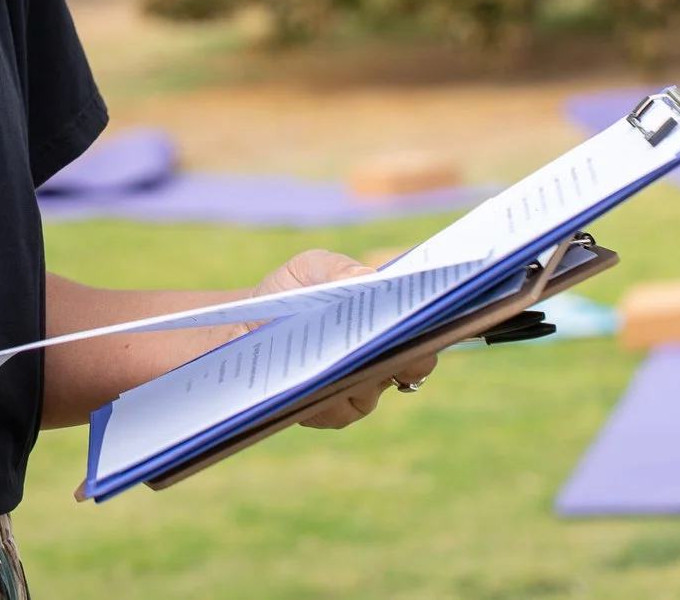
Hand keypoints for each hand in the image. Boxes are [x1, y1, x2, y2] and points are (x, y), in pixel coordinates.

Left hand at [254, 249, 441, 429]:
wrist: (245, 327)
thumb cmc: (289, 292)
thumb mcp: (309, 269)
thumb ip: (337, 268)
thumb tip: (369, 276)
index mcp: (387, 320)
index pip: (426, 325)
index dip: (434, 319)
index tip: (430, 308)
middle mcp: (384, 359)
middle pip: (414, 361)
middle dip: (408, 347)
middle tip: (394, 332)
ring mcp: (362, 389)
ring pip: (377, 386)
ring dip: (365, 369)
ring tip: (346, 350)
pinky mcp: (334, 411)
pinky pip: (343, 407)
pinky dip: (331, 390)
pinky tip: (315, 375)